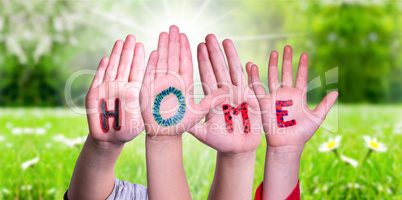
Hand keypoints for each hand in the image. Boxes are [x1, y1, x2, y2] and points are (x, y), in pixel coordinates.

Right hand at [85, 35, 144, 146]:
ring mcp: (107, 89)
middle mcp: (121, 87)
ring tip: (120, 42)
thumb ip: (134, 106)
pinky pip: (98, 79)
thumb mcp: (136, 120)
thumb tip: (132, 90)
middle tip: (131, 37)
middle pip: (125, 65)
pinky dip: (101, 69)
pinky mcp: (94, 94)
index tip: (142, 45)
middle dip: (128, 51)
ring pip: (113, 69)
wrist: (109, 139)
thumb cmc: (128, 131)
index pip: (137, 71)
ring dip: (116, 55)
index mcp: (134, 90)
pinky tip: (106, 59)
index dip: (139, 58)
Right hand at [140, 26, 220, 136]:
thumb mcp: (198, 112)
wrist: (164, 135)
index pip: (185, 63)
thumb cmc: (181, 124)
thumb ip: (211, 102)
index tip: (187, 36)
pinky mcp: (148, 90)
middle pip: (173, 58)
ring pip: (162, 62)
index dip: (185, 49)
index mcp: (184, 84)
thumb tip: (228, 92)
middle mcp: (171, 81)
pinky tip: (154, 51)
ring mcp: (159, 84)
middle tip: (175, 27)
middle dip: (174, 43)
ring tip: (164, 33)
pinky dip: (152, 64)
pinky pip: (150, 74)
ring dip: (163, 47)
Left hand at [189, 34, 261, 153]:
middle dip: (215, 52)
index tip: (198, 45)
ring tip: (227, 41)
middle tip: (209, 36)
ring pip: (235, 71)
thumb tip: (177, 120)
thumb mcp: (205, 134)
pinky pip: (252, 86)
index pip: (207, 75)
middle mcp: (226, 92)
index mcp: (213, 98)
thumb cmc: (220, 141)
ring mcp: (240, 95)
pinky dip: (252, 76)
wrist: (238, 148)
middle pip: (220, 68)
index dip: (203, 61)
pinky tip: (250, 64)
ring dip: (231, 56)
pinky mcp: (253, 101)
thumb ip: (193, 127)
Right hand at [249, 45, 337, 149]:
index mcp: (299, 96)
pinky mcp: (264, 102)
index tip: (304, 54)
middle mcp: (286, 94)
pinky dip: (254, 77)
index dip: (302, 66)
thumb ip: (325, 104)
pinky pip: (258, 87)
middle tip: (287, 47)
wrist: (287, 144)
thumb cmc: (302, 133)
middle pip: (286, 72)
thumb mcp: (317, 117)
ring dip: (273, 64)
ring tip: (274, 52)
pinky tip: (252, 66)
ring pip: (273, 76)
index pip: (301, 76)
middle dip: (287, 60)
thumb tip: (336, 92)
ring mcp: (275, 97)